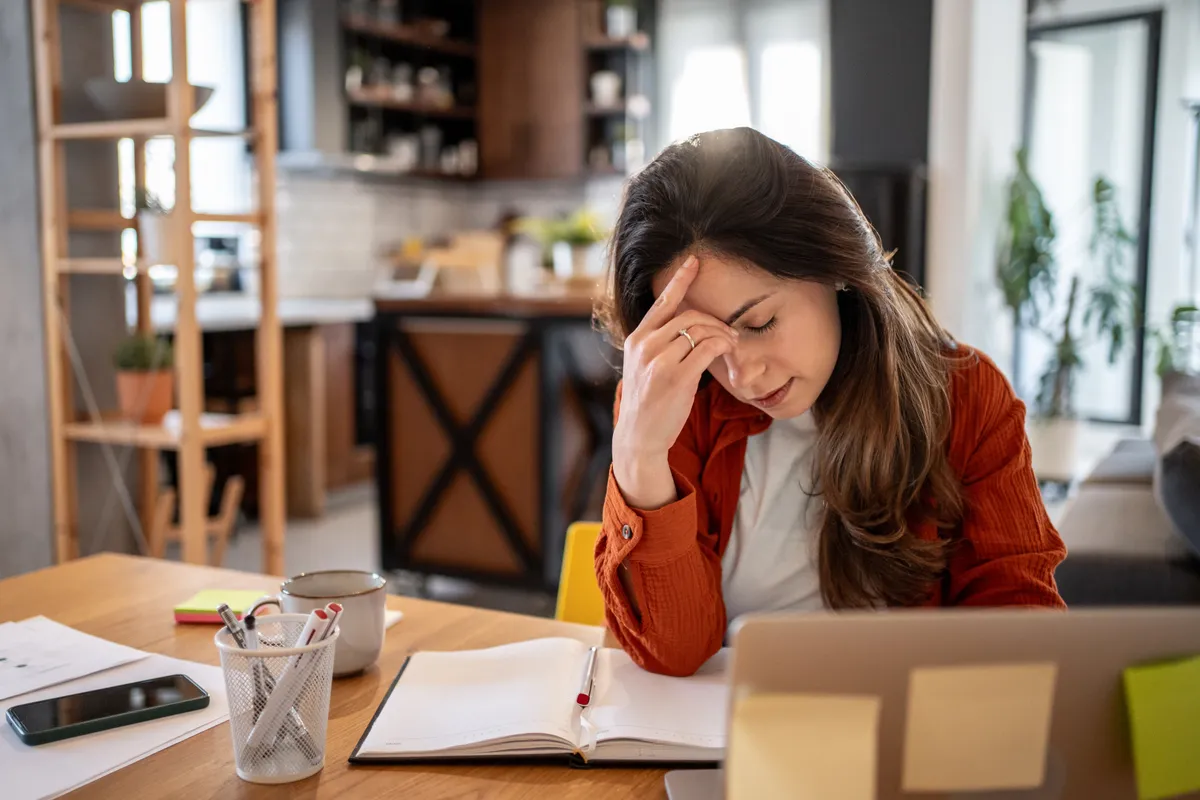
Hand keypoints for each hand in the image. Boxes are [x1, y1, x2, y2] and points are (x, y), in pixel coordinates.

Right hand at [613, 255, 737, 463]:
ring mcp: (658, 361)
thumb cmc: (648, 401)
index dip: (680, 280)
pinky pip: (707, 349)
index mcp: (636, 339)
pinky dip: (723, 346)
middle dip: (715, 320)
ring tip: (732, 343)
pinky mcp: (675, 378)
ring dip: (722, 333)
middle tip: (729, 332)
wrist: (639, 435)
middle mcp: (645, 346)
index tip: (694, 262)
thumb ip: (659, 344)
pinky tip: (729, 351)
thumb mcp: (644, 366)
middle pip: (688, 316)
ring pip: (699, 330)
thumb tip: (688, 327)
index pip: (661, 302)